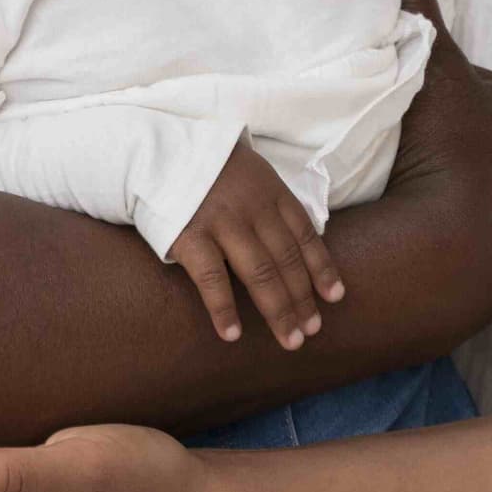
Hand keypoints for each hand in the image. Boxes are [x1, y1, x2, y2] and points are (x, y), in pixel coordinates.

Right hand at [167, 142, 342, 349]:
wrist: (156, 151)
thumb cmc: (207, 167)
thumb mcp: (251, 173)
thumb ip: (272, 204)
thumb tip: (298, 243)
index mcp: (271, 192)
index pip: (304, 234)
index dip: (322, 267)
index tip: (335, 297)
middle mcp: (253, 208)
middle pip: (286, 259)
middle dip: (303, 298)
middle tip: (312, 330)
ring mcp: (222, 222)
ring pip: (260, 273)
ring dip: (278, 310)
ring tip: (291, 340)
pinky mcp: (190, 236)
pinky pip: (212, 279)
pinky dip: (224, 308)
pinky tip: (232, 334)